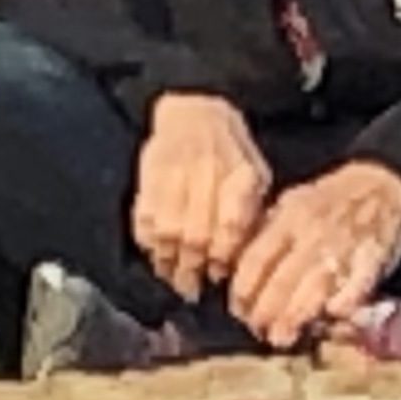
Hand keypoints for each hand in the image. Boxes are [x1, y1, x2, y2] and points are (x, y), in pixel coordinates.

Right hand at [131, 93, 272, 303]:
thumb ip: (253, 213)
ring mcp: (174, 173)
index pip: (231, 226)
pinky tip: (157, 256)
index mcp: (239, 173)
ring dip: (168, 261)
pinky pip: (143, 218)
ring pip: (167, 230)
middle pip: (196, 235)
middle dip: (194, 267)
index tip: (221, 274)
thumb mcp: (257, 174)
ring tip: (173, 280)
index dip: (224, 256)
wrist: (193, 110)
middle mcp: (206, 173)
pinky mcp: (148, 175)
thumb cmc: (231, 152)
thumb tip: (246, 257)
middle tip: (193, 289)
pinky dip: (148, 242)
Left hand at [227, 161, 400, 349]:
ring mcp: (343, 249)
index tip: (238, 309)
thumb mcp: (291, 202)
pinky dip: (339, 307)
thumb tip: (237, 267)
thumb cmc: (329, 200)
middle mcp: (314, 234)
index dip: (243, 290)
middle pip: (282, 281)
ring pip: (312, 290)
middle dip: (265, 312)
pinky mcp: (370, 262)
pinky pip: (353, 290)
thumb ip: (266, 232)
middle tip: (258, 329)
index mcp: (289, 218)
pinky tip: (327, 319)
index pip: (256, 259)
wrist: (382, 184)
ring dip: (294, 317)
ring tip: (282, 337)